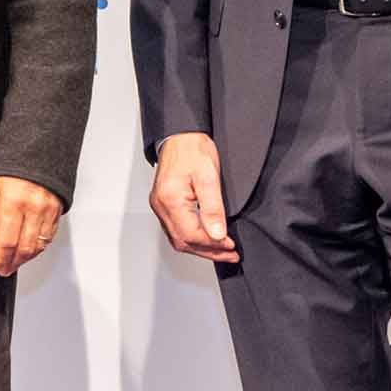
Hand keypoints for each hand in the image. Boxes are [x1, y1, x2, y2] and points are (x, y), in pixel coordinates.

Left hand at [0, 176, 64, 276]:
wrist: (37, 149)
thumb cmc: (12, 166)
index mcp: (14, 202)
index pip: (7, 241)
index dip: (1, 259)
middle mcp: (34, 208)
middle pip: (24, 247)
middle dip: (13, 262)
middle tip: (5, 270)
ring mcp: (48, 210)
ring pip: (39, 245)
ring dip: (26, 258)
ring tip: (15, 263)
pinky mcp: (58, 210)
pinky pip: (49, 236)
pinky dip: (39, 247)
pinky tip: (30, 251)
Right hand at [149, 131, 238, 263]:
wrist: (180, 135)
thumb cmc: (193, 150)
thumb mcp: (209, 177)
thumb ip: (213, 208)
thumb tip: (217, 234)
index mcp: (170, 199)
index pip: (191, 234)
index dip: (213, 244)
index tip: (231, 245)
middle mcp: (160, 206)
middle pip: (183, 241)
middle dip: (208, 252)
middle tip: (230, 254)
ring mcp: (159, 206)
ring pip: (178, 238)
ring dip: (200, 248)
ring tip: (221, 251)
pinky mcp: (163, 204)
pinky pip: (175, 230)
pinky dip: (192, 238)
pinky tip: (206, 238)